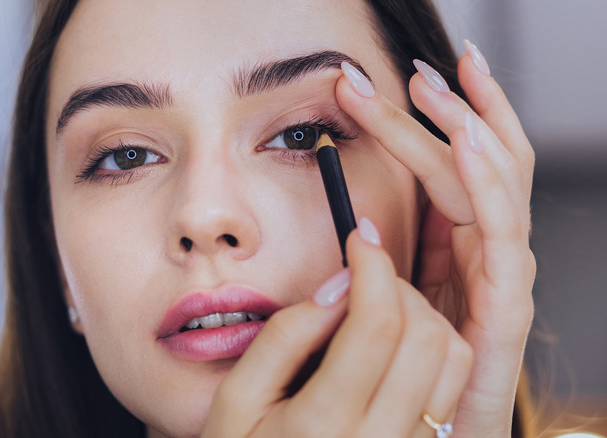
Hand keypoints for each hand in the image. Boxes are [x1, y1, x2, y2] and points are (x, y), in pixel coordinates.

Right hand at [202, 220, 473, 436]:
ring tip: (380, 310)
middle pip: (427, 337)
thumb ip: (283, 338)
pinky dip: (434, 350)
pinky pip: (453, 389)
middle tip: (364, 277)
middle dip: (399, 286)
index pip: (377, 325)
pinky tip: (395, 346)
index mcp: (323, 425)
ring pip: (453, 361)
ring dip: (423, 316)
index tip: (361, 238)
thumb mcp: (236, 399)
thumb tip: (338, 286)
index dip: (375, 266)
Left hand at [334, 42, 535, 436]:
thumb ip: (390, 254)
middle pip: (478, 164)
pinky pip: (501, 234)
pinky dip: (487, 183)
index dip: (432, 120)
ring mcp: (501, 274)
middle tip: (420, 70)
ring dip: (470, 129)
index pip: (453, 164)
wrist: (431, 430)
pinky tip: (469, 143)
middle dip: (454, 110)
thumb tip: (358, 212)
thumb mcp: (395, 295)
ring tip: (444, 87)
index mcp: (459, 243)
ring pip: (495, 186)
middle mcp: (486, 250)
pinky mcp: (505, 306)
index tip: (396, 80)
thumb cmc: (409, 364)